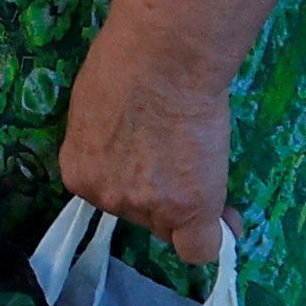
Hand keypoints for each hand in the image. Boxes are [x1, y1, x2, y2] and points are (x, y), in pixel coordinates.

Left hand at [55, 21, 232, 269]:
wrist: (164, 58)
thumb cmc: (127, 59)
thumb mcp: (97, 105)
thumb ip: (107, 140)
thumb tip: (130, 146)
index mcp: (78, 171)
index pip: (111, 197)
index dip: (137, 183)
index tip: (154, 168)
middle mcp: (106, 197)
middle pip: (140, 214)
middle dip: (161, 194)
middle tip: (184, 158)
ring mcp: (146, 206)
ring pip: (172, 226)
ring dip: (190, 204)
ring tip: (207, 162)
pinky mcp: (187, 209)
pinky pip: (200, 247)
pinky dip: (215, 238)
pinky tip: (226, 224)